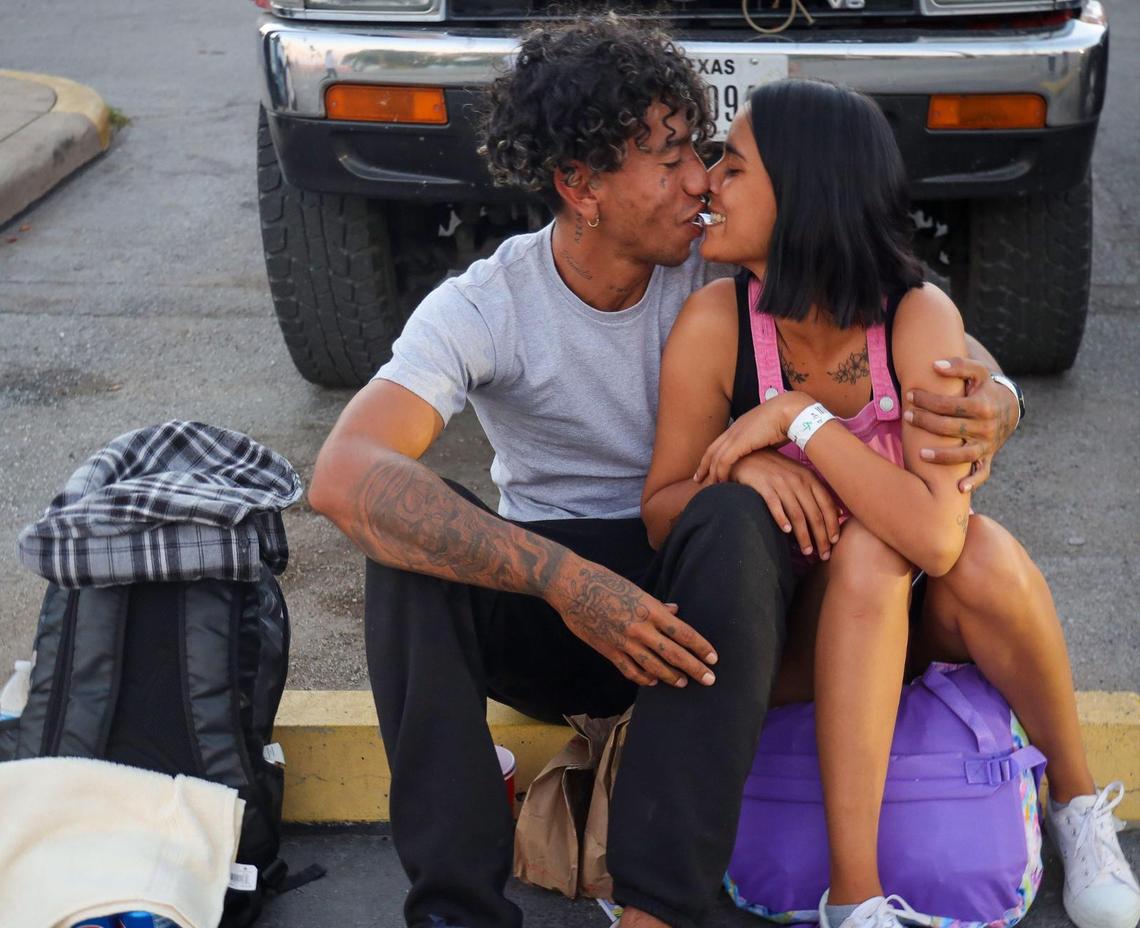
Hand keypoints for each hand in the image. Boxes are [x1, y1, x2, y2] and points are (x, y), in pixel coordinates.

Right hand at [548, 555, 717, 688]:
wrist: (572, 586)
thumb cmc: (604, 581)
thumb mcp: (635, 589)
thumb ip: (656, 605)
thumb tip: (675, 612)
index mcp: (650, 609)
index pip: (684, 633)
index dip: (701, 647)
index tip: (713, 658)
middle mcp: (641, 628)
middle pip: (674, 653)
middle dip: (694, 668)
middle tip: (710, 679)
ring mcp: (624, 641)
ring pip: (654, 666)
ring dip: (671, 677)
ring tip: (683, 683)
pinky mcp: (608, 650)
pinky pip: (630, 670)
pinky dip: (643, 678)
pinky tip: (652, 682)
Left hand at [694, 392, 811, 484]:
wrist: (790, 411)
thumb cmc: (787, 421)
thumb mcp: (769, 434)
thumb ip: (763, 444)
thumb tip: (766, 455)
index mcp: (740, 426)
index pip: (720, 443)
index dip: (712, 456)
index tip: (707, 467)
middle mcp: (734, 429)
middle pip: (712, 450)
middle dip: (703, 465)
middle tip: (697, 479)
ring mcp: (735, 435)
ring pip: (715, 457)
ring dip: (710, 473)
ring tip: (707, 486)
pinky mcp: (739, 443)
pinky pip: (723, 460)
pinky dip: (720, 472)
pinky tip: (720, 482)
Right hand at [731, 450, 840, 559]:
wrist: (748, 455)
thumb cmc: (775, 469)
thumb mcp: (800, 476)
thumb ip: (817, 493)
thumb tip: (838, 513)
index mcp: (810, 478)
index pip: (827, 505)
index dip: (832, 525)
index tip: (834, 542)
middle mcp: (798, 480)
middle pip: (814, 514)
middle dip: (821, 537)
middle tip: (823, 555)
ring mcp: (780, 483)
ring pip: (797, 514)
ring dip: (804, 536)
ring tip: (807, 551)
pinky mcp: (763, 485)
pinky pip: (775, 505)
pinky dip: (782, 519)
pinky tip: (786, 531)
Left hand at [905, 358, 1019, 492]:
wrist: (1009, 407)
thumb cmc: (985, 388)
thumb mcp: (978, 372)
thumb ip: (959, 365)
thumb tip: (935, 365)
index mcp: (983, 406)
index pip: (950, 405)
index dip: (928, 400)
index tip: (910, 396)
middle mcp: (986, 427)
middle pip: (952, 428)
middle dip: (927, 422)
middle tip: (907, 416)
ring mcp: (987, 444)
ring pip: (964, 455)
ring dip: (943, 456)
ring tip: (920, 454)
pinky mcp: (988, 456)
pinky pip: (983, 472)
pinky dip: (974, 482)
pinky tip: (958, 488)